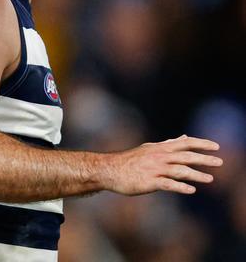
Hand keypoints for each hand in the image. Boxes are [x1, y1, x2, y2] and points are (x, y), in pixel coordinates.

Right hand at [105, 135, 222, 195]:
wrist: (108, 169)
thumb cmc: (129, 161)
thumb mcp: (149, 149)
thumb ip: (168, 144)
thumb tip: (183, 137)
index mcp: (160, 148)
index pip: (184, 143)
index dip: (201, 143)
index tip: (216, 146)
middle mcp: (158, 157)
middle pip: (185, 156)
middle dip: (204, 158)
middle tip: (220, 162)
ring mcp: (154, 169)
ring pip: (179, 170)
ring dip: (196, 175)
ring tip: (210, 179)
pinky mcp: (149, 182)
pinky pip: (167, 184)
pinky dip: (180, 187)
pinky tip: (191, 190)